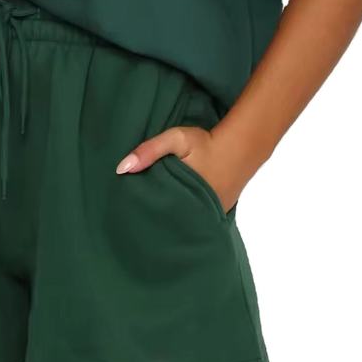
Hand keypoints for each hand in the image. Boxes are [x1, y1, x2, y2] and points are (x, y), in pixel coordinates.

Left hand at [115, 126, 246, 213]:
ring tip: (148, 220)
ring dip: (168, 219)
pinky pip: (196, 219)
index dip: (139, 212)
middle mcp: (196, 213)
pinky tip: (173, 214)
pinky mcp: (217, 213)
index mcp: (182, 198)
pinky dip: (184, 216)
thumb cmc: (205, 143)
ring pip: (182, 222)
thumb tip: (121, 169)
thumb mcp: (176, 139)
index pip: (154, 214)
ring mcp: (209, 216)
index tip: (124, 210)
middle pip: (167, 222)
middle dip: (152, 220)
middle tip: (132, 218)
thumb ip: (149, 150)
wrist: (240, 146)